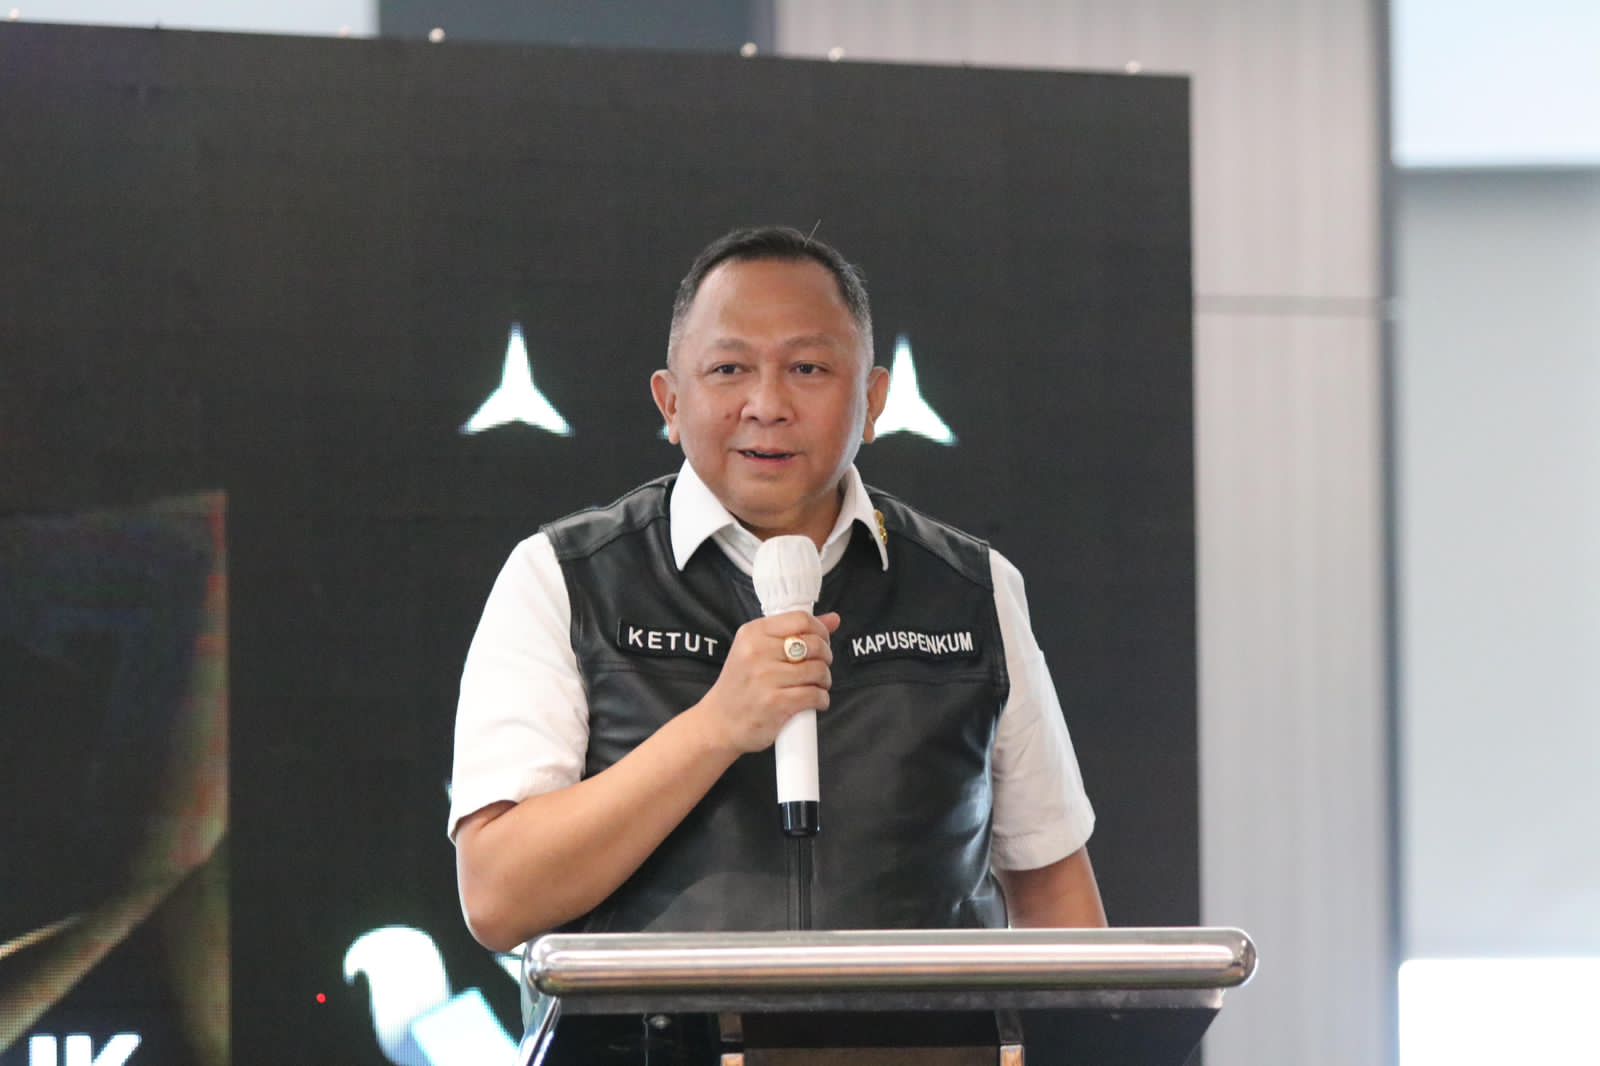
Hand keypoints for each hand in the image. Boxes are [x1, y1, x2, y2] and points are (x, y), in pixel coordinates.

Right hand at [692, 610, 840, 755]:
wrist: (719, 723)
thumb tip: (833, 619)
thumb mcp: (756, 650)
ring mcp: (765, 677)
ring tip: (816, 685)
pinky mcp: (775, 702)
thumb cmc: (740, 686)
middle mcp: (757, 651)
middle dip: (825, 657)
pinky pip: (814, 695)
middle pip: (814, 644)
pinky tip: (815, 701)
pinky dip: (822, 699)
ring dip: (824, 680)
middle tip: (819, 667)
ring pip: (817, 670)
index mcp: (752, 633)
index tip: (822, 641)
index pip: (801, 619)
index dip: (820, 630)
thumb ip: (793, 632)